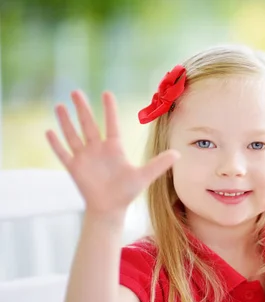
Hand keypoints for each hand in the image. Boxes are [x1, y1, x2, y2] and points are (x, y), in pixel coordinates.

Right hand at [46, 90, 179, 215]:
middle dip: (82, 108)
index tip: (107, 93)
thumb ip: (160, 164)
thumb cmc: (127, 192)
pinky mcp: (75, 168)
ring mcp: (85, 158)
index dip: (109, 109)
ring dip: (66, 121)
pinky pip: (63, 153)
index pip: (111, 124)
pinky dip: (56, 143)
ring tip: (59, 106)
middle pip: (88, 124)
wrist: (111, 208)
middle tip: (76, 91)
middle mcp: (98, 149)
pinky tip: (49, 131)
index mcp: (114, 148)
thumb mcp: (145, 176)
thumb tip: (178, 153)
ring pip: (73, 135)